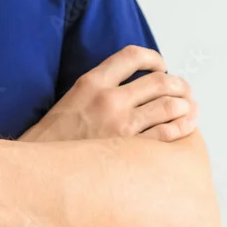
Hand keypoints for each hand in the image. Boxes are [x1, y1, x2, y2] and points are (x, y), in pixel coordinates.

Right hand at [22, 45, 197, 142]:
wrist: (38, 170)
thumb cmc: (53, 140)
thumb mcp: (71, 100)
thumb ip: (99, 89)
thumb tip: (130, 87)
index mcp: (91, 82)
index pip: (132, 56)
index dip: (153, 57)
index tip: (161, 65)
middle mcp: (108, 99)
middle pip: (158, 80)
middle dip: (178, 83)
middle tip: (183, 90)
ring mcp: (120, 125)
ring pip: (168, 105)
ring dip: (185, 104)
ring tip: (188, 108)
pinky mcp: (129, 150)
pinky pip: (166, 133)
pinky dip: (182, 127)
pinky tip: (186, 126)